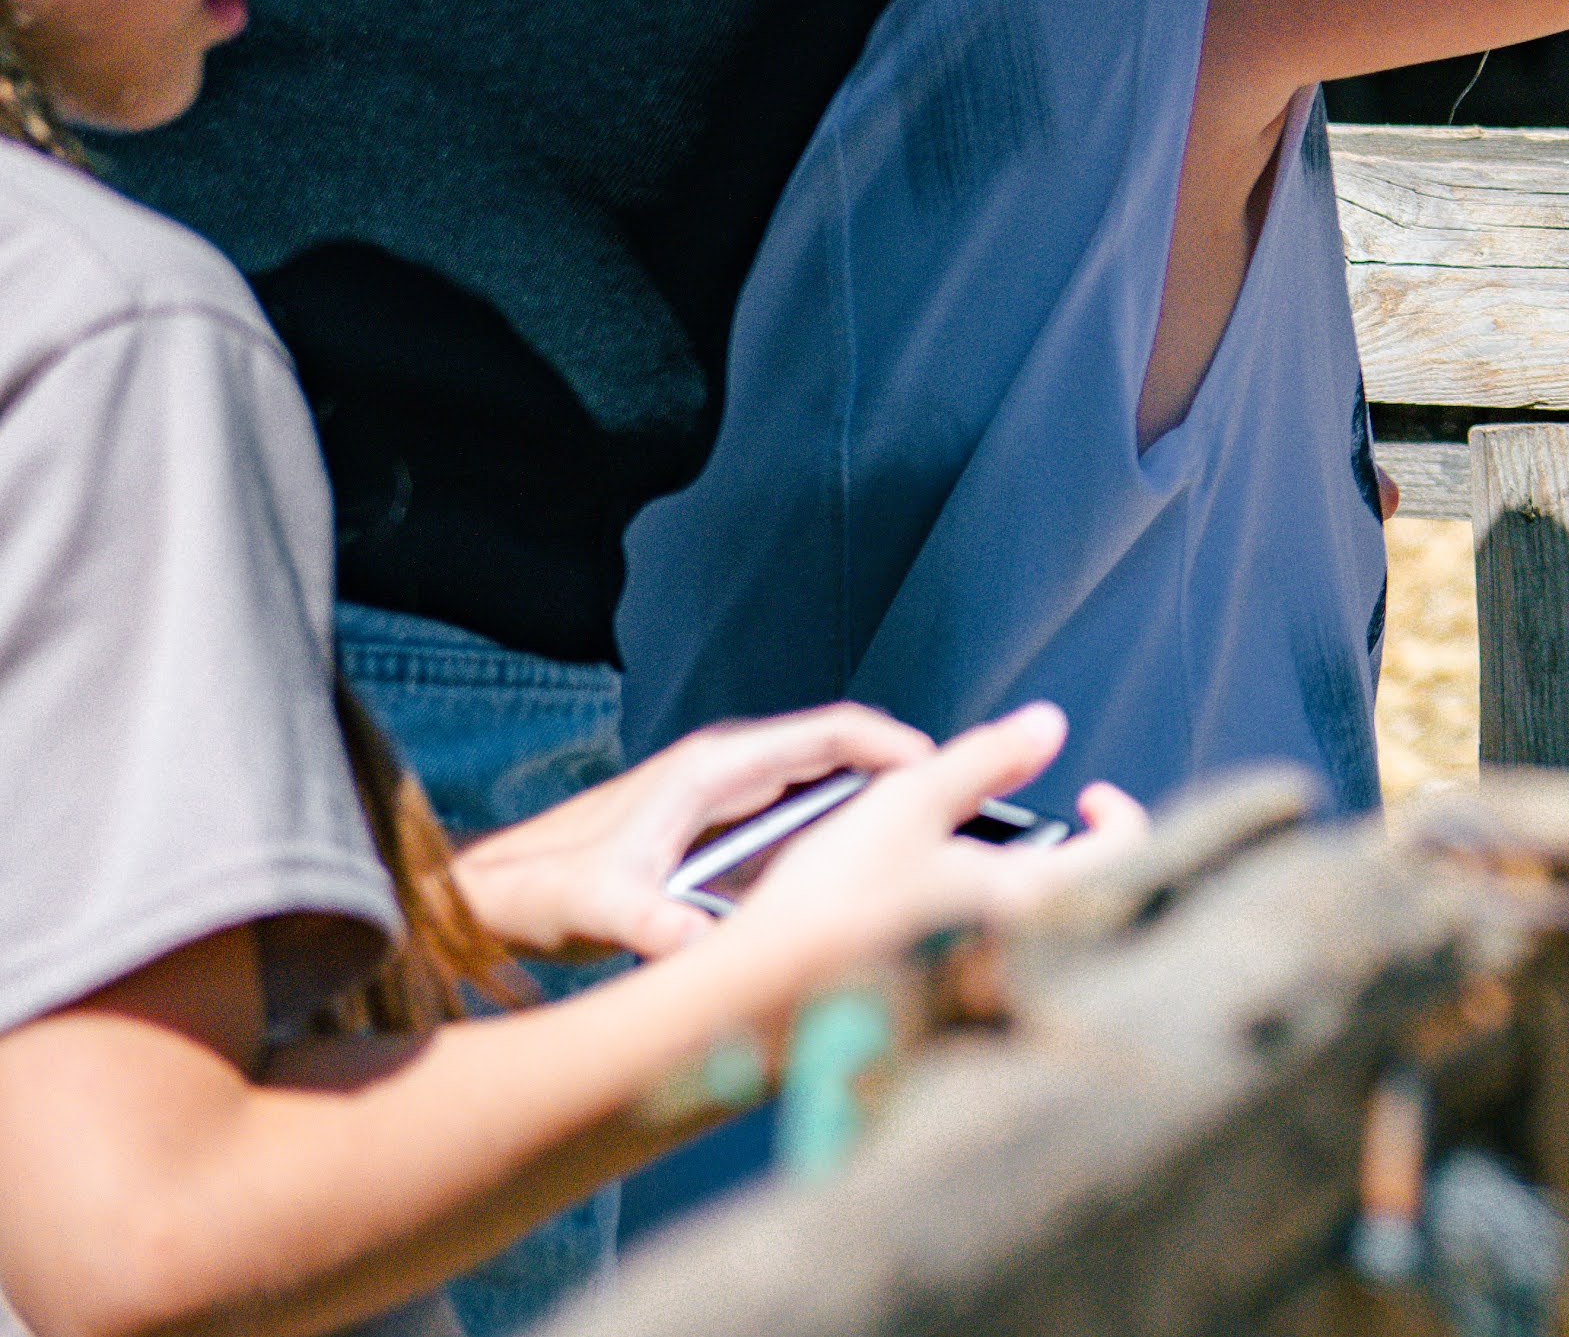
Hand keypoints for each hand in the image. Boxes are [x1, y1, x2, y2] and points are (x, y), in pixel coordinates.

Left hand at [449, 704, 939, 962]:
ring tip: (925, 844)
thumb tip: (701, 954)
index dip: (896, 746)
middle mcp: (725, 769)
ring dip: (872, 805)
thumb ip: (653, 927)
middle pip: (840, 754)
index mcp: (715, 768)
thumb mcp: (600, 908)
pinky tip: (855, 875)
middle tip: (960, 815)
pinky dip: (838, 830)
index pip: (830, 733)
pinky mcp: (714, 823)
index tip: (948, 773)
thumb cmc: (539, 889)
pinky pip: (798, 813)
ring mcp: (721, 794)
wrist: (489, 893)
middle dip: (901, 776)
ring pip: (822, 784)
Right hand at [710, 707, 1151, 981]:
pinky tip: (934, 917)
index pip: (1127, 853)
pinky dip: (984, 929)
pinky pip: (994, 964)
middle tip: (1028, 831)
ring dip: (1022, 889)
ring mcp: (986, 990)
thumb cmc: (833, 899)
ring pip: (1040, 930)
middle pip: (1086, 895)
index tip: (1087, 794)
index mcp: (1032, 899)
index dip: (1118, 813)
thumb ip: (986, 758)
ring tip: (971, 867)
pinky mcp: (948, 1014)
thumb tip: (1048, 724)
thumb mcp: (910, 802)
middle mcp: (1022, 953)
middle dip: (1067, 854)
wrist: (755, 997)